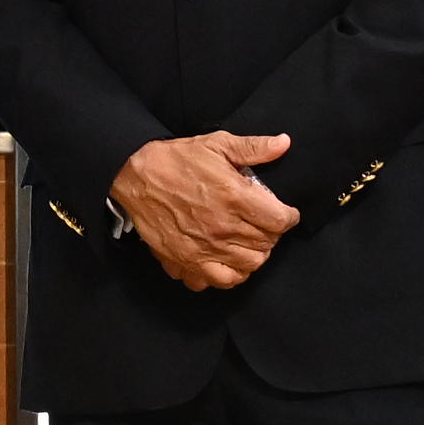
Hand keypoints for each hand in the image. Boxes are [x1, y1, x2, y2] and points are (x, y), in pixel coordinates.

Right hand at [110, 130, 297, 291]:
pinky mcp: (186, 261)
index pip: (280, 221)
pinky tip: (228, 260)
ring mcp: (205, 248)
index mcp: (235, 198)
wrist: (134, 177)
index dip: (289, 216)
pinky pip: (219, 281)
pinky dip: (229, 274)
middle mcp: (223, 227)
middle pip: (267, 244)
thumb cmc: (176, 160)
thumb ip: (253, 147)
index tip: (285, 213)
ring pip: (248, 266)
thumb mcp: (216, 144)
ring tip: (249, 242)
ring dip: (254, 254)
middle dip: (271, 234)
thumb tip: (284, 143)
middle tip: (263, 223)